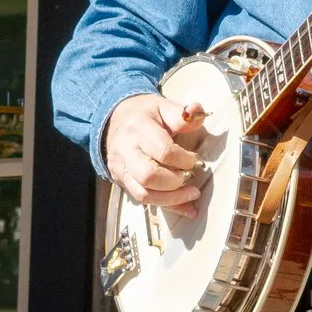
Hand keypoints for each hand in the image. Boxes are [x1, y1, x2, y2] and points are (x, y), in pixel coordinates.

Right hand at [104, 93, 203, 215]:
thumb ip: (181, 113)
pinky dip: (166, 204)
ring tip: (191, 194)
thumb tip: (198, 112)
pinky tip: (184, 205)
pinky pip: (142, 199)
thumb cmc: (144, 114)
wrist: (114, 119)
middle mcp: (126, 150)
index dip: (184, 160)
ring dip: (171, 199)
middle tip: (191, 176)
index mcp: (138, 128)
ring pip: (143, 194)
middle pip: (149, 176)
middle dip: (175, 182)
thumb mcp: (162, 106)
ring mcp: (121, 168)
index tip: (195, 160)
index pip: (163, 151)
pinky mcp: (121, 180)